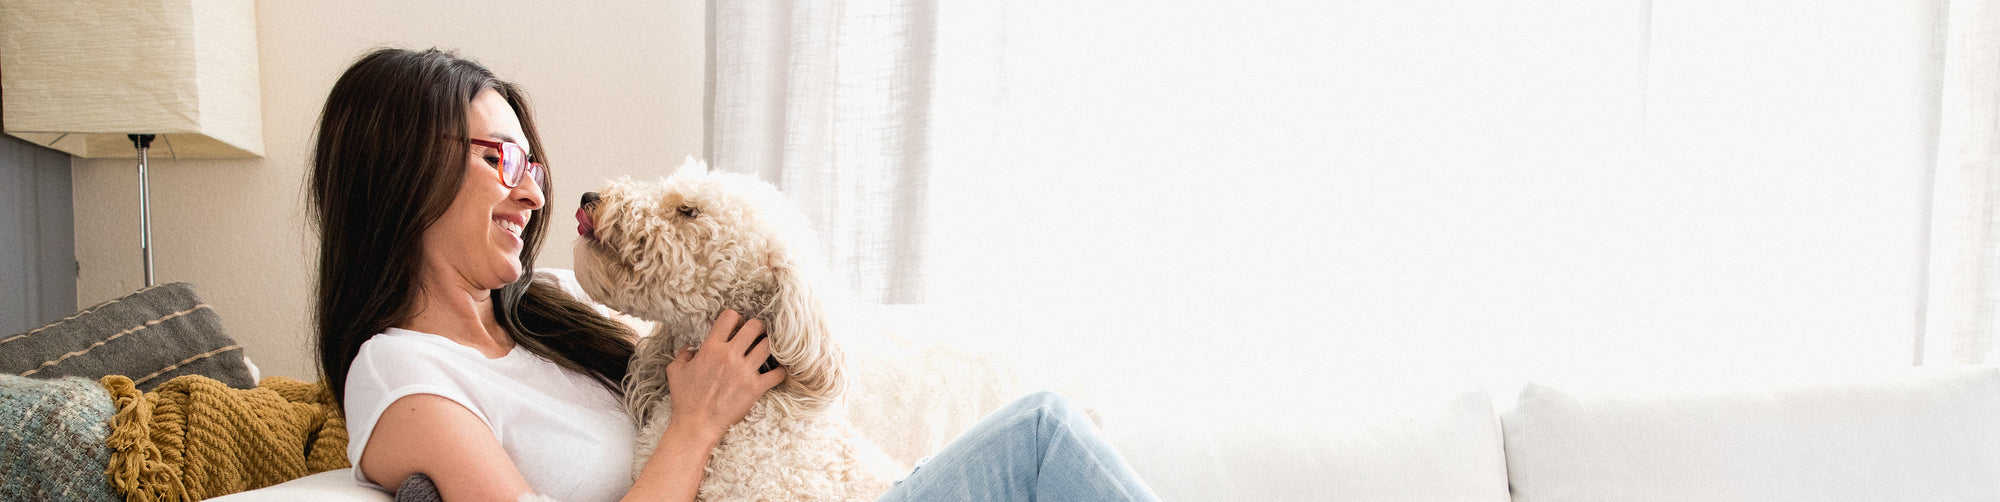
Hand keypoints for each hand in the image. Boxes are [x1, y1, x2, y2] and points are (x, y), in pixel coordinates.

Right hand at [663, 309, 787, 442]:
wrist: (696, 426)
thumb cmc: (685, 400)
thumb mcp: (676, 372)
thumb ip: (683, 354)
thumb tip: (689, 347)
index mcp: (711, 348)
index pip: (730, 317)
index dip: (736, 318)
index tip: (737, 326)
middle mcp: (729, 356)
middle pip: (755, 326)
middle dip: (758, 327)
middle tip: (758, 334)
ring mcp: (744, 372)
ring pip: (768, 346)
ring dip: (770, 345)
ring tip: (767, 350)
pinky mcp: (755, 388)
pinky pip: (778, 373)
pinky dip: (780, 370)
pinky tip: (776, 371)